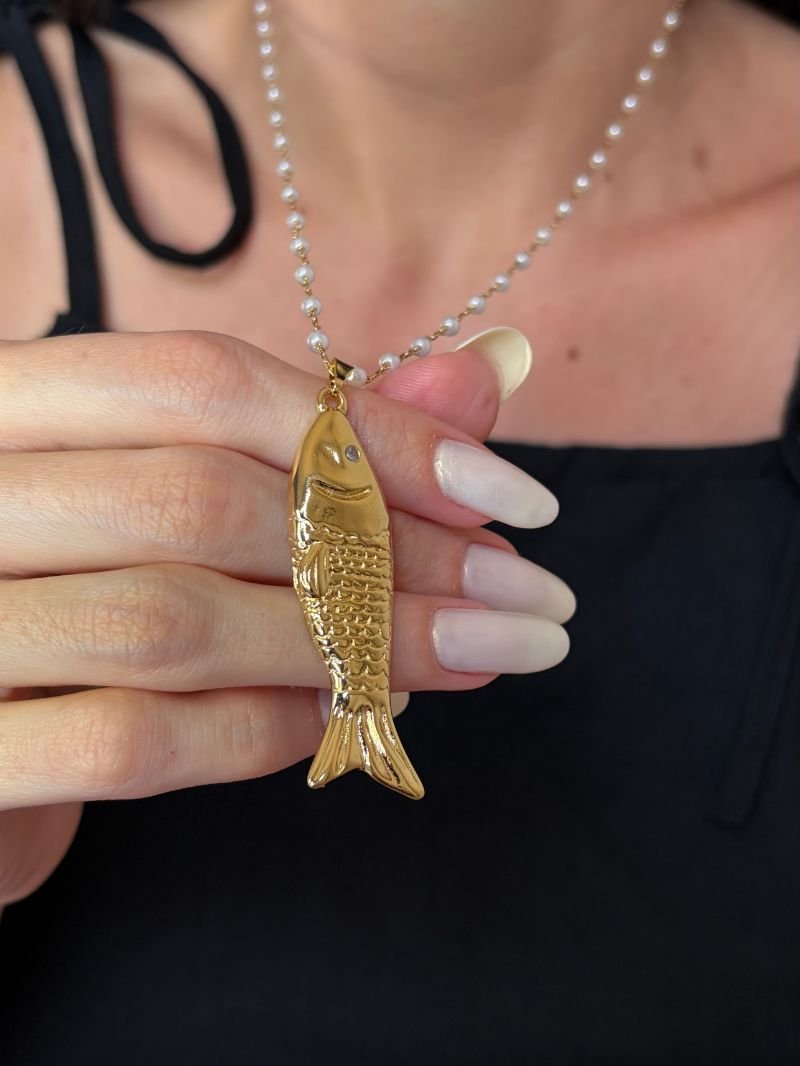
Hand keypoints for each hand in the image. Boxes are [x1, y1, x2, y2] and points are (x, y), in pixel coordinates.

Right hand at [0, 327, 572, 902]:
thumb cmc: (83, 589)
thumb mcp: (174, 492)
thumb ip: (316, 435)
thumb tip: (480, 377)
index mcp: (12, 404)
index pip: (202, 381)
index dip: (371, 433)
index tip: (507, 494)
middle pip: (198, 498)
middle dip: (391, 548)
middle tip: (520, 590)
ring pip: (171, 620)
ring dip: (358, 643)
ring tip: (477, 651)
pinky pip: (130, 741)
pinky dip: (266, 728)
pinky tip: (359, 712)